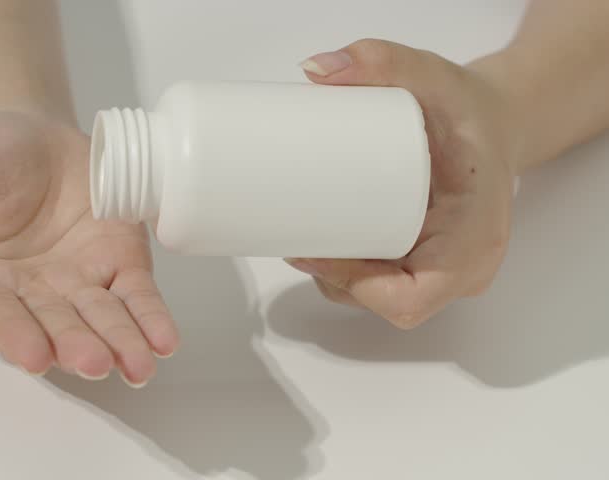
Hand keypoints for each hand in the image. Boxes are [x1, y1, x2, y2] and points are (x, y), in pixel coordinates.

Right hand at [0, 109, 178, 385]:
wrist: (26, 127)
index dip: (14, 335)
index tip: (34, 355)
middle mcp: (30, 296)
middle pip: (55, 326)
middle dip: (76, 346)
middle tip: (94, 362)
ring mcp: (78, 282)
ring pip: (101, 319)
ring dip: (120, 343)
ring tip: (139, 364)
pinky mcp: (118, 262)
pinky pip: (136, 294)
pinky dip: (151, 318)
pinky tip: (164, 341)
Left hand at [287, 39, 519, 327]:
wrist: (497, 124)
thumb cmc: (472, 110)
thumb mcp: (435, 77)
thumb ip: (384, 61)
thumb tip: (315, 70)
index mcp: (474, 237)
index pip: (408, 297)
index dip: (355, 286)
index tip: (312, 251)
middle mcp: (466, 267)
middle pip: (387, 301)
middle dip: (334, 277)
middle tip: (295, 235)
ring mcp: (449, 272)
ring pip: (382, 298)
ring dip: (339, 280)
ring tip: (304, 238)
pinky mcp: (431, 265)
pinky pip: (388, 286)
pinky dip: (353, 274)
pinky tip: (324, 248)